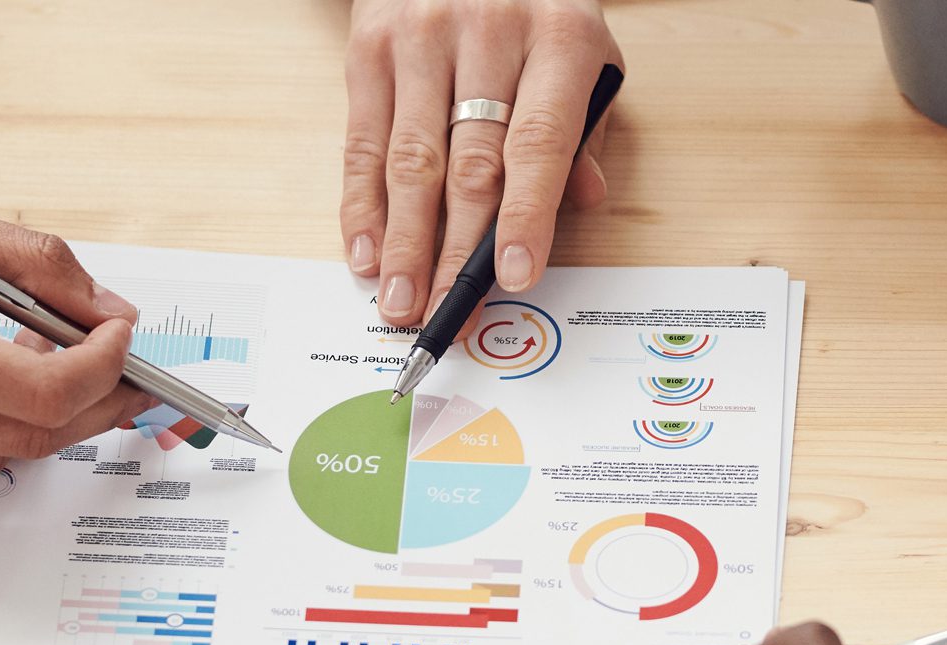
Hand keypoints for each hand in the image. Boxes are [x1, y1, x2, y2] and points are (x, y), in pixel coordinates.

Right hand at [341, 0, 621, 326]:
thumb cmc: (532, 9)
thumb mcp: (584, 50)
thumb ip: (584, 128)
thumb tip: (581, 202)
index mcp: (558, 36)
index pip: (540, 143)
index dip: (527, 217)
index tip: (517, 275)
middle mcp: (489, 32)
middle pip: (471, 163)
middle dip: (457, 251)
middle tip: (448, 313)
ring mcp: (422, 37)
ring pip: (411, 160)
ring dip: (404, 242)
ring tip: (401, 300)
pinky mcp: (371, 45)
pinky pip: (363, 140)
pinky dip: (362, 205)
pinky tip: (367, 251)